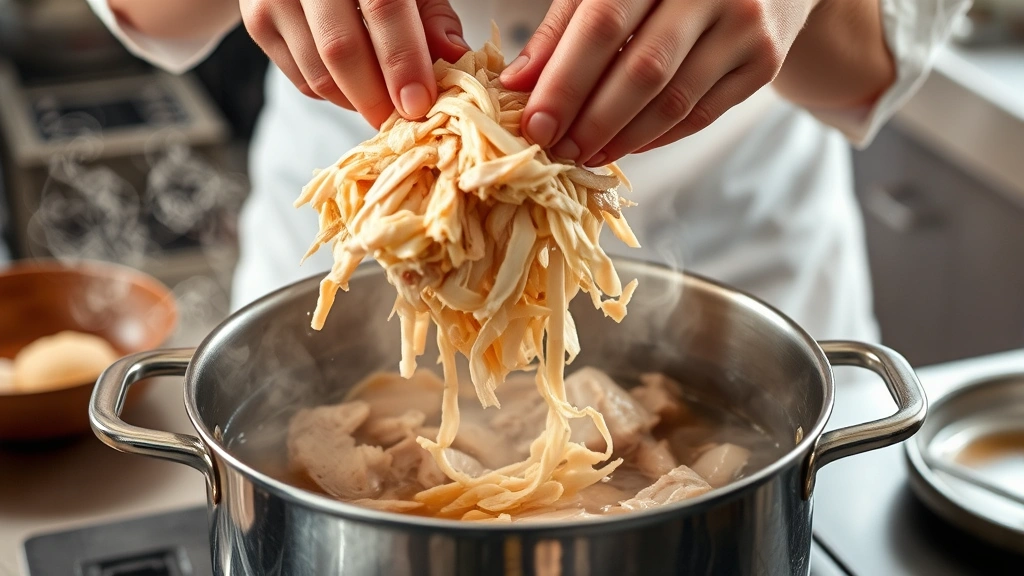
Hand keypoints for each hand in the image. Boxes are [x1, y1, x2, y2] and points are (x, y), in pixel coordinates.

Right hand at [239, 0, 470, 126]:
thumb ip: (433, 18)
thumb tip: (456, 58)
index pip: (383, 8)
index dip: (403, 60)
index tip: (418, 103)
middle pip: (341, 49)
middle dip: (377, 97)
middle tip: (403, 120)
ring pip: (318, 75)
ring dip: (357, 102)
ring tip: (385, 104)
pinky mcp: (258, 23)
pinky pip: (302, 81)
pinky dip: (335, 96)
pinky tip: (356, 87)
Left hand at [499, 0, 818, 165]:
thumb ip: (564, 29)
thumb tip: (518, 83)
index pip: (602, 25)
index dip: (565, 81)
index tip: (536, 124)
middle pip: (642, 70)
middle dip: (593, 121)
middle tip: (559, 150)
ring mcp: (745, 25)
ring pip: (674, 101)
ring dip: (623, 138)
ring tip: (586, 153)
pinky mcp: (765, 61)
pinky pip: (701, 114)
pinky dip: (657, 136)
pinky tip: (626, 144)